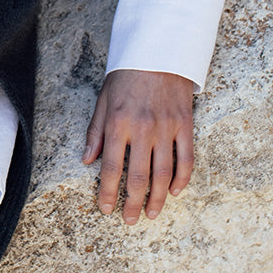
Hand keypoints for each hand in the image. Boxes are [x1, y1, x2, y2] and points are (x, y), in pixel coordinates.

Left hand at [82, 69, 193, 223]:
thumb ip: (95, 131)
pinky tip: (174, 191)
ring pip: (163, 174)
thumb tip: (87, 160)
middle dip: (133, 203)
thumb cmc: (126, 75)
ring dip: (158, 199)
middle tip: (129, 220)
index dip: (108, 192)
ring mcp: (166, 128)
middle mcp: (142, 129)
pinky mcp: (185, 125)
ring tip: (152, 214)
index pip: (112, 167)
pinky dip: (182, 179)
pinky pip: (186, 159)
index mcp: (118, 122)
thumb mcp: (103, 99)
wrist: (157, 51)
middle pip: (139, 177)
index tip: (106, 209)